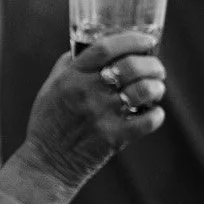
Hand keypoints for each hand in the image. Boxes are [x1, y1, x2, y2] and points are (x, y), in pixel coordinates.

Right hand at [17, 31, 166, 190]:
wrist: (46, 164)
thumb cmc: (48, 122)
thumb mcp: (50, 86)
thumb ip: (69, 64)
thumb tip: (88, 45)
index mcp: (72, 76)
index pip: (106, 48)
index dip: (131, 40)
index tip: (146, 40)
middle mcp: (87, 92)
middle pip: (130, 66)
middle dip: (151, 63)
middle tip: (157, 68)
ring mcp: (101, 115)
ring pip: (142, 91)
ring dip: (156, 87)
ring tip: (157, 88)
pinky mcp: (113, 138)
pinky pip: (146, 122)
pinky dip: (156, 115)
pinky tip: (155, 113)